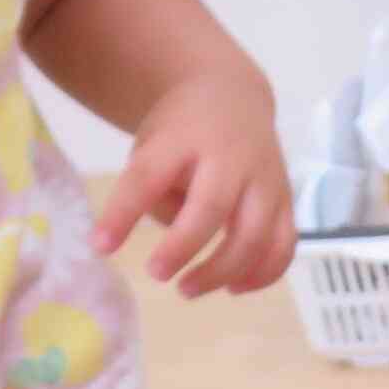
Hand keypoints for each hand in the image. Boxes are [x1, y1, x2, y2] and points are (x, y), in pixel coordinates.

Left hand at [94, 70, 295, 297]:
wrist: (235, 98)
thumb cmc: (182, 132)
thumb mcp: (152, 146)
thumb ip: (153, 194)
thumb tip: (172, 252)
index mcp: (183, 137)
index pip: (148, 175)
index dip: (123, 213)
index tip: (101, 247)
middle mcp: (231, 155)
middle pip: (212, 205)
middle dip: (183, 245)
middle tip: (155, 274)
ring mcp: (266, 177)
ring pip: (256, 233)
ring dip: (223, 270)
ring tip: (187, 290)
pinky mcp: (287, 198)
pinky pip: (284, 243)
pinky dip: (263, 273)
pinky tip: (233, 288)